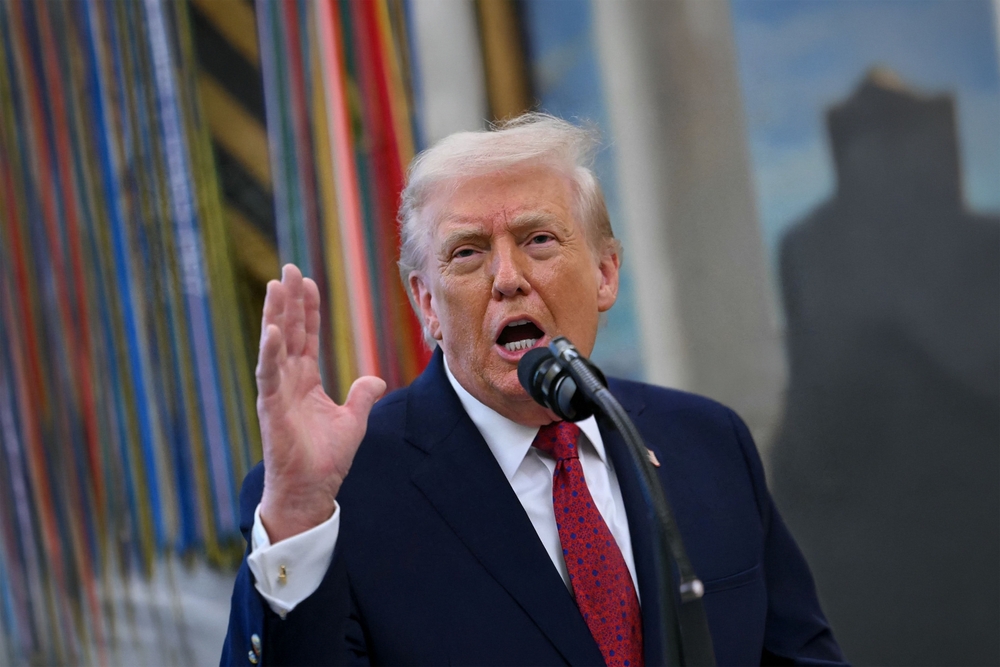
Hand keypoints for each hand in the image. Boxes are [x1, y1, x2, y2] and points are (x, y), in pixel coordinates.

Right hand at [256, 264, 385, 541]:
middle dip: (288, 301)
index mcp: (304, 382)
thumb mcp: (353, 422)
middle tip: (288, 269)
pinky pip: (269, 375)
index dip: (307, 310)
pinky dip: (270, 352)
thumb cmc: (325, 460)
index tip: (308, 282)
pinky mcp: (272, 409)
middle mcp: (287, 382)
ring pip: (275, 346)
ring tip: (276, 286)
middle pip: (288, 332)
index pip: (305, 337)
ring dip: (275, 316)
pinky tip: (272, 330)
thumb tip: (374, 380)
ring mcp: (277, 393)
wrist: (310, 492)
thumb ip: (362, 397)